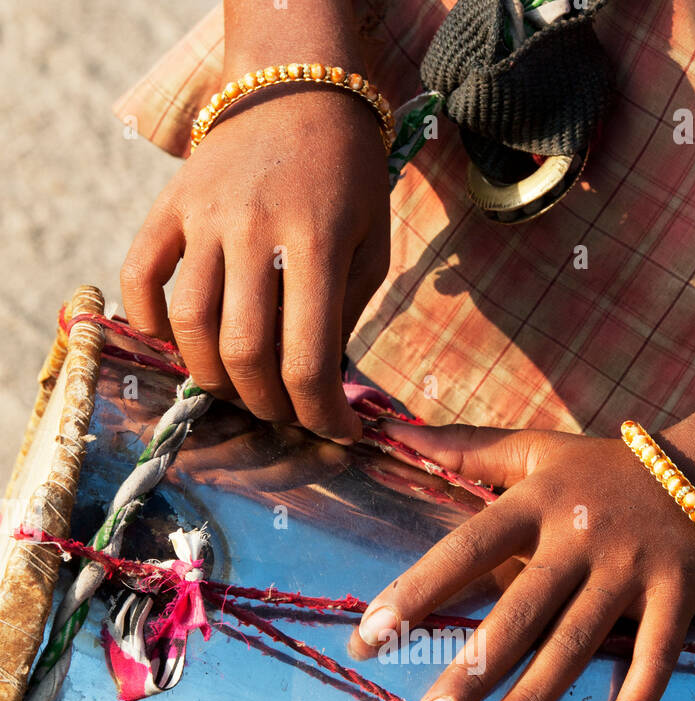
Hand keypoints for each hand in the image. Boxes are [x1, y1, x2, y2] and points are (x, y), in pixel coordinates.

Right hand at [121, 86, 390, 442]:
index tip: (336, 432)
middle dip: (267, 404)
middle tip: (286, 410)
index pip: (307, 357)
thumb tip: (316, 390)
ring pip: (190, 326)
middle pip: (243, 352)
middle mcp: (254, 228)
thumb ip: (344, 316)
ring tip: (240, 387)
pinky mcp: (170, 205)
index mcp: (318, 241)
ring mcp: (205, 215)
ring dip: (214, 378)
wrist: (301, 92)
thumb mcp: (371, 248)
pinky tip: (181, 345)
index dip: (320, 413)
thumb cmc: (348, 181)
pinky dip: (151, 325)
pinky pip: (140, 277)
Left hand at [352, 421, 694, 700]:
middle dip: (472, 670)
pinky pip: (653, 664)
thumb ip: (463, 447)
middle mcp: (581, 537)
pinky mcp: (680, 599)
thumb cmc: (606, 469)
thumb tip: (388, 430)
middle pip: (519, 612)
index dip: (419, 589)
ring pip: (576, 645)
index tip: (370, 634)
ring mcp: (632, 570)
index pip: (466, 548)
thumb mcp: (537, 448)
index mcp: (537, 501)